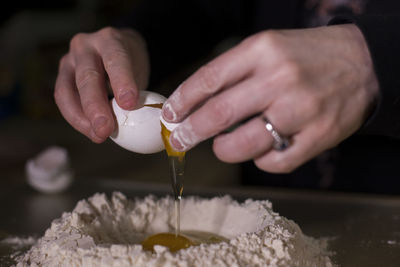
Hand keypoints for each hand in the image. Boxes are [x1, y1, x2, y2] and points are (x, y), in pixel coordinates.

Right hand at [54, 27, 149, 142]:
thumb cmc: (131, 62)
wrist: (118, 49)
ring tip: (97, 136)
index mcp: (110, 40)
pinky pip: (63, 99)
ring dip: (82, 118)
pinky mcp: (61, 74)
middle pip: (87, 77)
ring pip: (67, 90)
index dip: (122, 82)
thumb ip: (135, 92)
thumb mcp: (139, 70)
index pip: (116, 59)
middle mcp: (86, 46)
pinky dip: (75, 117)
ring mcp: (70, 59)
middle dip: (96, 107)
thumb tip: (135, 123)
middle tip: (106, 130)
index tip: (130, 104)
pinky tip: (89, 130)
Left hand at [161, 24, 378, 172]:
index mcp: (263, 50)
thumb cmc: (306, 56)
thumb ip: (233, 72)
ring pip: (243, 145)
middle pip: (219, 114)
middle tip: (179, 140)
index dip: (182, 101)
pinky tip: (260, 151)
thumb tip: (195, 103)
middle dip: (190, 132)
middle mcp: (280, 79)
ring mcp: (301, 110)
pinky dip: (260, 161)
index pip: (209, 79)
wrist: (363, 63)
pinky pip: (275, 162)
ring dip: (224, 150)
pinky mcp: (319, 136)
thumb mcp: (268, 48)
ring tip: (222, 146)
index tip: (169, 115)